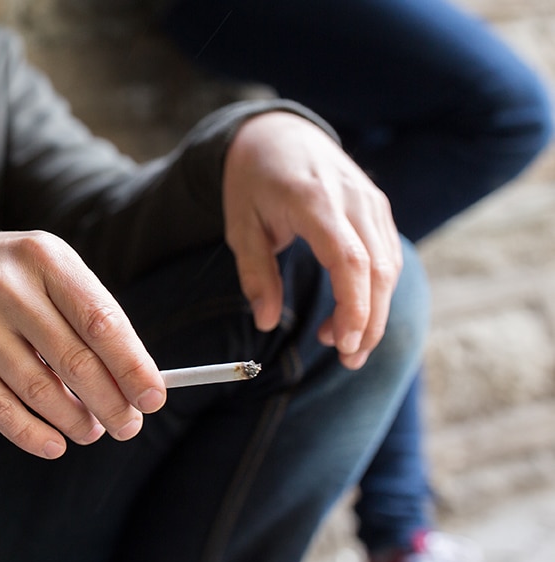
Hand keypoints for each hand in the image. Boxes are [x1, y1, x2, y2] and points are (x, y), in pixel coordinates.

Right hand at [0, 231, 166, 458]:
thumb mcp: (40, 272)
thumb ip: (83, 316)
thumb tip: (132, 379)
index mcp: (44, 256)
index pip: (101, 319)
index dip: (132, 365)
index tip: (153, 397)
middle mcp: (7, 284)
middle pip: (74, 360)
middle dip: (110, 402)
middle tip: (127, 426)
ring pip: (38, 388)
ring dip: (74, 421)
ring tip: (91, 432)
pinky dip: (31, 433)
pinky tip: (53, 444)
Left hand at [223, 111, 402, 368]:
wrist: (276, 134)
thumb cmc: (252, 181)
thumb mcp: (239, 226)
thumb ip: (255, 274)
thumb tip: (265, 321)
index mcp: (314, 201)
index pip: (350, 260)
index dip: (354, 306)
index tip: (343, 343)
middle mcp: (352, 198)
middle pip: (378, 269)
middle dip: (369, 321)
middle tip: (348, 360)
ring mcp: (370, 200)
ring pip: (389, 265)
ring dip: (373, 310)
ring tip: (342, 343)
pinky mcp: (377, 206)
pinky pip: (387, 254)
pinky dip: (375, 289)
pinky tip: (350, 314)